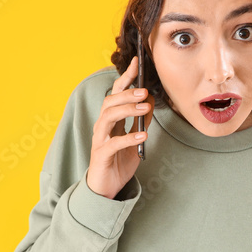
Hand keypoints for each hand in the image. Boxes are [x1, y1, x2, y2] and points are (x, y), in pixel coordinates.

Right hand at [87, 56, 153, 199]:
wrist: (106, 188)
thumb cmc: (119, 162)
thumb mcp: (136, 139)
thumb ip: (142, 121)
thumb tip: (151, 102)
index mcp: (111, 119)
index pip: (116, 93)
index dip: (125, 77)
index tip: (136, 63)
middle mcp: (102, 126)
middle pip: (110, 102)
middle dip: (127, 94)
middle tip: (145, 91)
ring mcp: (100, 140)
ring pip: (108, 117)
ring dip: (127, 110)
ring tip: (145, 108)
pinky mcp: (102, 155)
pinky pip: (113, 143)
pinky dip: (128, 138)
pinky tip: (142, 136)